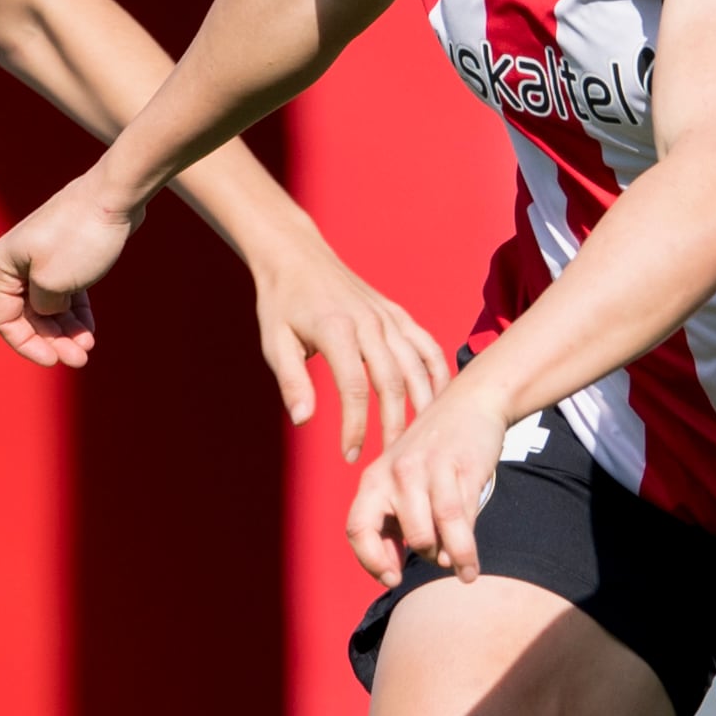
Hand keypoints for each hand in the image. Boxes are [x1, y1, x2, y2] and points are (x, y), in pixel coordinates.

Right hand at [0, 172, 140, 369]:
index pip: (5, 318)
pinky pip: (66, 293)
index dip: (27, 344)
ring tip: (87, 348)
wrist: (115, 196)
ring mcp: (43, 258)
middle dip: (52, 340)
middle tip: (79, 359)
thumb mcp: (54, 283)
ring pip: (49, 306)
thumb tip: (47, 313)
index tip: (53, 361)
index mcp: (3, 264)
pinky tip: (89, 332)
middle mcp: (17, 261)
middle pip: (29, 315)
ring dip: (66, 331)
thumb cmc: (81, 236)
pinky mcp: (67, 256)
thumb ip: (43, 308)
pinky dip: (76, 314)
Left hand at [250, 240, 448, 461]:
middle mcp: (369, 323)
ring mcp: (387, 317)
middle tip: (389, 459)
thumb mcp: (275, 343)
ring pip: (416, 366)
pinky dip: (438, 373)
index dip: (355, 426)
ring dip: (421, 405)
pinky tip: (439, 400)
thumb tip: (303, 420)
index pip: (354, 388)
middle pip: (392, 382)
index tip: (349, 454)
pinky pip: (426, 346)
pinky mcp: (397, 314)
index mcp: (336, 330)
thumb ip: (292, 382)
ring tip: (418, 438)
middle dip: (394, 425)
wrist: (297, 256)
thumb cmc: (282, 302)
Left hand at [347, 383, 513, 585]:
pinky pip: (460, 520)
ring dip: (450, 559)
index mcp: (374, 479)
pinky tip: (470, 565)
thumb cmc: (435, 452)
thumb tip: (391, 570)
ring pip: (432, 533)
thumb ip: (393, 520)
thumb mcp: (402, 480)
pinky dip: (466, 550)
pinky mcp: (459, 467)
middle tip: (439, 559)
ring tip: (463, 572)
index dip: (371, 561)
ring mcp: (427, 469)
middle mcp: (395, 474)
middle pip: (407, 535)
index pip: (357, 529)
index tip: (392, 580)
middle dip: (426, 556)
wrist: (471, 402)